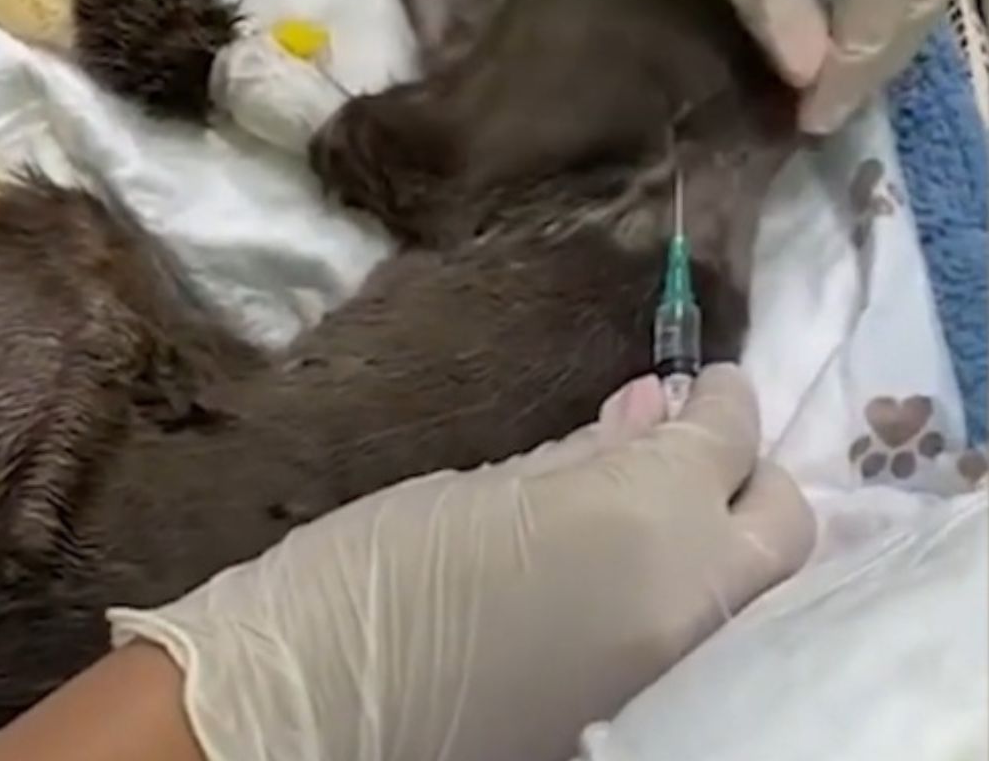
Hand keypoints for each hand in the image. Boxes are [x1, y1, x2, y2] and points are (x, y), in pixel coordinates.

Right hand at [110, 366, 813, 760]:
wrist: (312, 713)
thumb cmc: (377, 569)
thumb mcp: (482, 488)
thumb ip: (587, 451)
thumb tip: (654, 406)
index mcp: (645, 522)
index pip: (727, 439)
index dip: (724, 397)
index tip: (707, 378)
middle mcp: (693, 606)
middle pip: (786, 526)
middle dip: (752, 469)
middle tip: (696, 441)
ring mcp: (681, 677)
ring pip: (761, 589)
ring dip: (731, 534)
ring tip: (667, 498)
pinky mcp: (650, 720)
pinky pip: (711, 637)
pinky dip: (698, 590)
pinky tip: (640, 564)